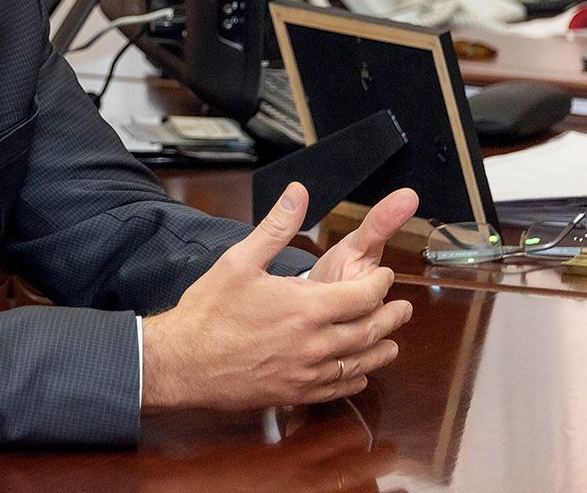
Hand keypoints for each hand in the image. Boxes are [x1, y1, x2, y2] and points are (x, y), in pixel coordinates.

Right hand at [141, 183, 412, 412]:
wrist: (183, 362)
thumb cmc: (209, 310)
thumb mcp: (240, 259)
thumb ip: (277, 226)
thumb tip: (298, 192)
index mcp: (308, 307)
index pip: (363, 295)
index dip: (380, 284)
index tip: (385, 277)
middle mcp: (316, 343)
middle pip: (370, 331)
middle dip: (391, 317)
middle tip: (403, 308)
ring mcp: (307, 372)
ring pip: (361, 363)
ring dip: (381, 350)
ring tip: (392, 341)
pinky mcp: (296, 394)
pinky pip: (338, 388)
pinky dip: (356, 379)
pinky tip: (359, 374)